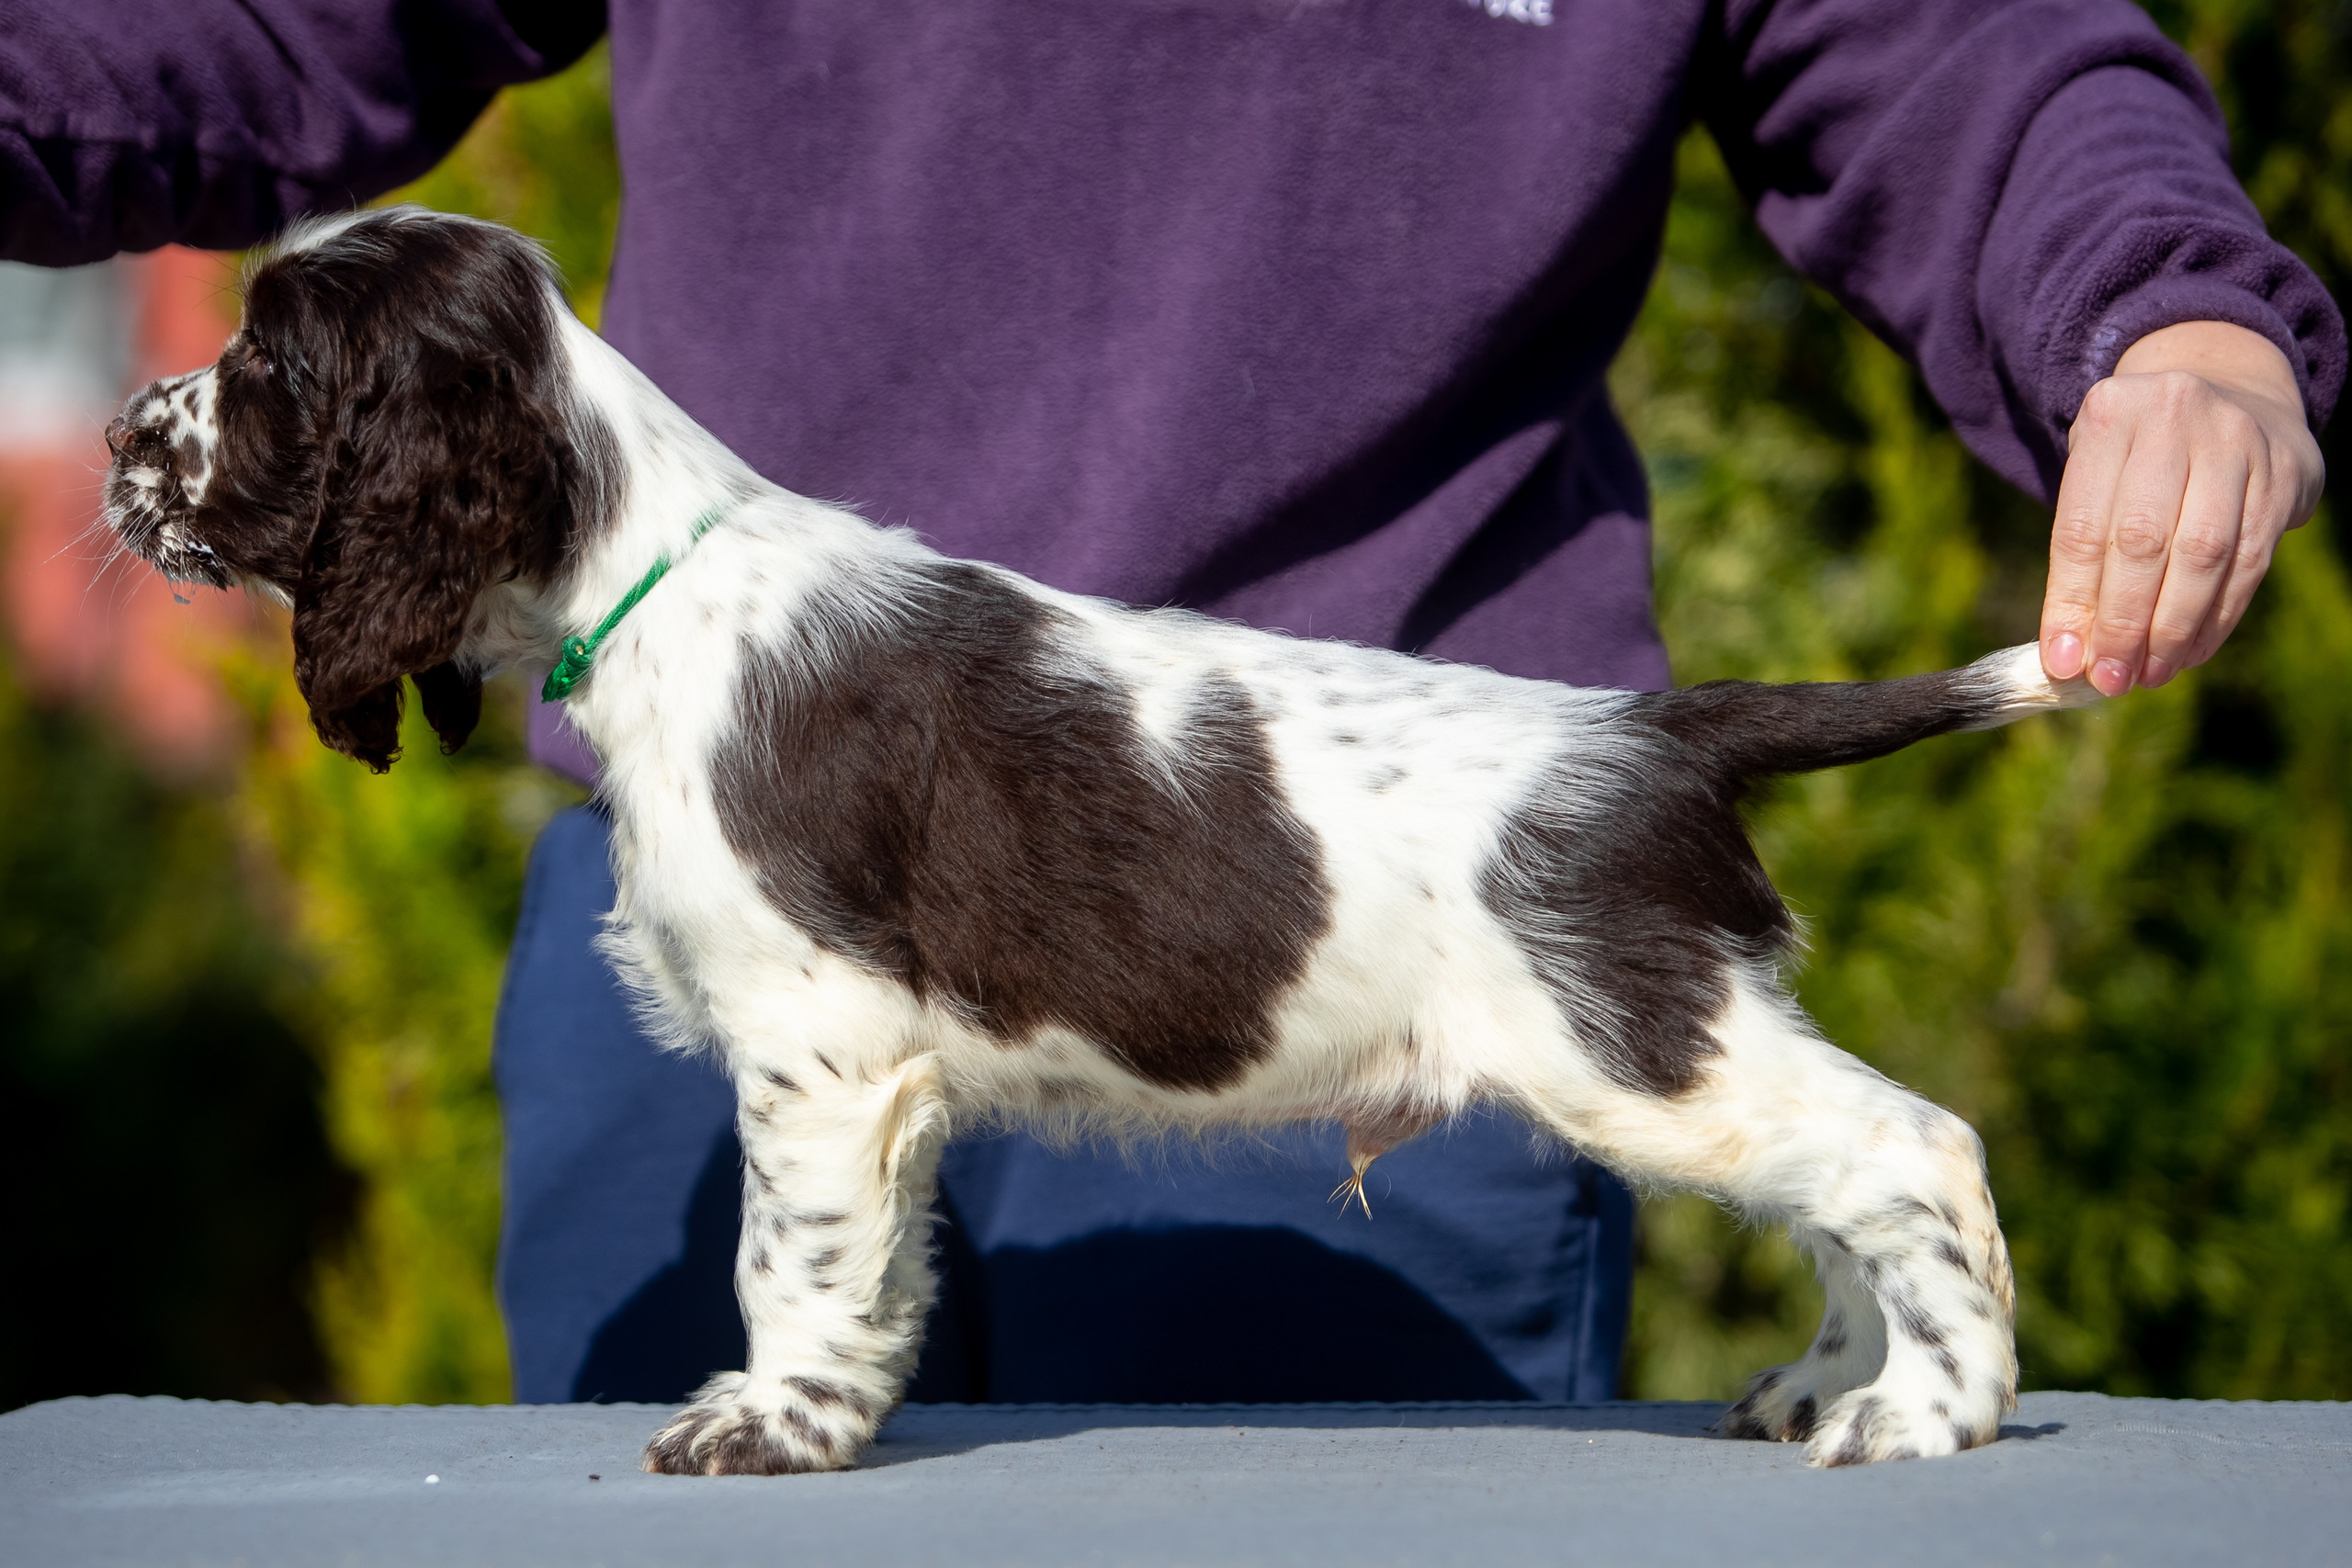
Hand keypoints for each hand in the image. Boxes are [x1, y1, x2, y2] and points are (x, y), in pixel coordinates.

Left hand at [2040, 321, 2324, 694]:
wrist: (2227, 390)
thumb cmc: (2136, 456)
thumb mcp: (2094, 478)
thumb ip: (2079, 557)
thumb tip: (2071, 654)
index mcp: (2109, 415)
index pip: (2082, 527)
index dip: (2071, 602)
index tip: (2063, 662)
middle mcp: (2174, 418)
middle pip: (2144, 542)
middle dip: (2124, 623)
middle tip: (2111, 680)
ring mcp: (2236, 442)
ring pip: (2204, 554)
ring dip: (2174, 628)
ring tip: (2150, 674)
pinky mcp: (2282, 474)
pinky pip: (2250, 559)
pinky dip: (2218, 615)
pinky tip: (2192, 651)